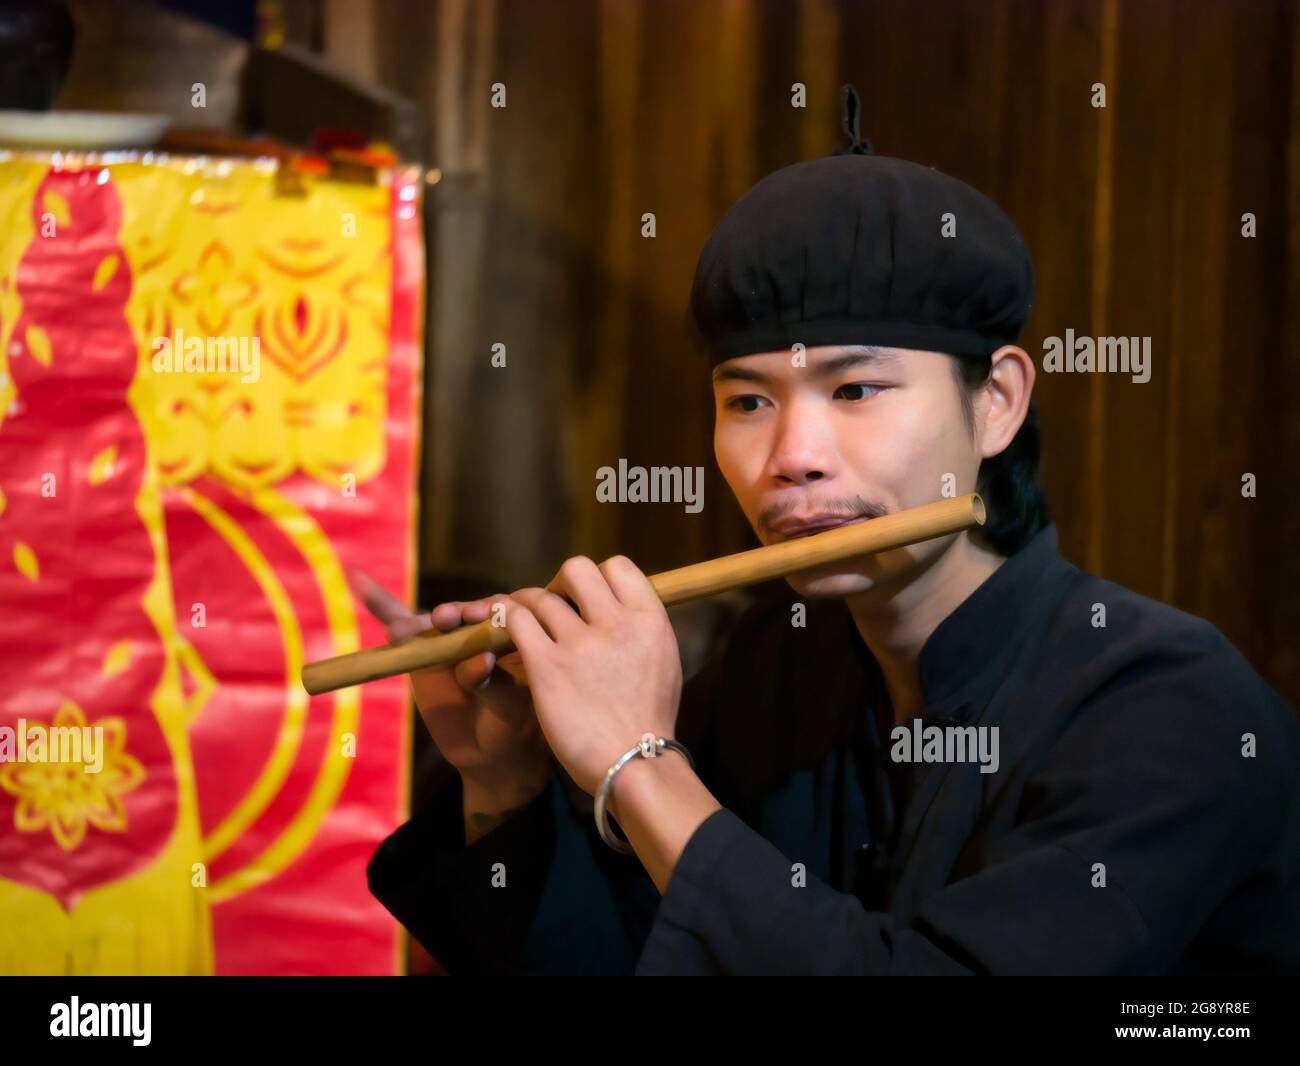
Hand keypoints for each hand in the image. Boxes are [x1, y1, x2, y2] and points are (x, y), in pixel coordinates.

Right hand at [348, 568, 550, 791]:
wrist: (488, 752)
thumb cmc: (510, 724)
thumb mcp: (509, 707)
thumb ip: (495, 681)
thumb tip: (481, 658)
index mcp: (513, 635)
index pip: (500, 614)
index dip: (488, 611)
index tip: (476, 615)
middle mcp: (480, 630)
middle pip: (464, 614)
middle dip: (453, 613)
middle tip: (443, 618)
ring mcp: (449, 639)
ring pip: (430, 623)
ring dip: (415, 623)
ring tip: (399, 633)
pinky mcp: (421, 651)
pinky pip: (402, 625)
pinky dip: (381, 604)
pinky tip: (360, 580)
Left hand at [501, 555, 682, 797]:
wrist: (634, 766)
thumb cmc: (648, 722)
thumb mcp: (665, 663)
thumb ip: (641, 631)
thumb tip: (623, 609)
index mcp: (651, 620)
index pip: (619, 567)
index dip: (598, 577)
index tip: (587, 598)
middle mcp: (617, 624)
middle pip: (577, 570)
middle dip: (560, 584)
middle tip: (553, 606)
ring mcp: (580, 643)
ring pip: (539, 597)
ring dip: (526, 604)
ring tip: (520, 621)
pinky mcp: (547, 665)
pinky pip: (515, 622)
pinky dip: (505, 621)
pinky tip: (502, 633)